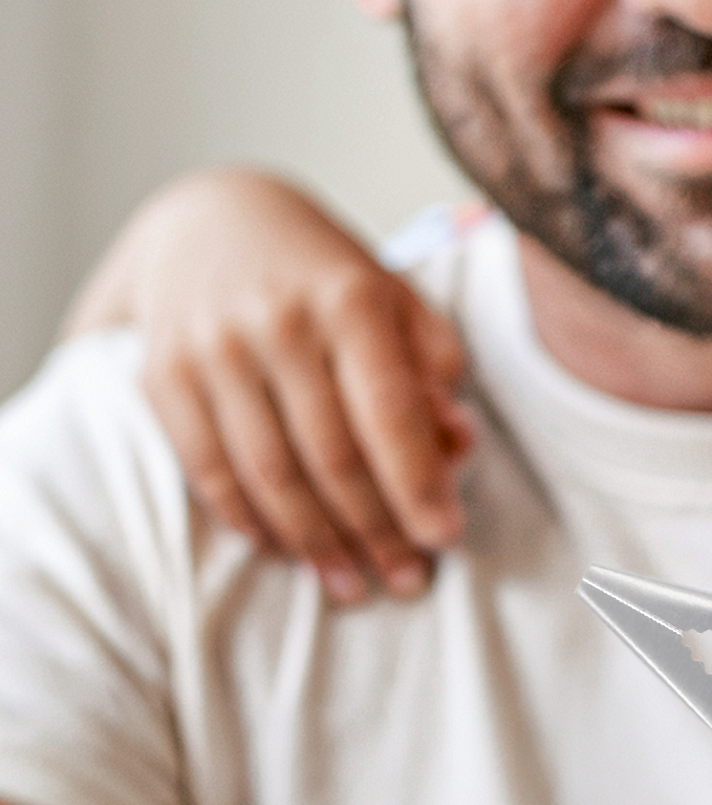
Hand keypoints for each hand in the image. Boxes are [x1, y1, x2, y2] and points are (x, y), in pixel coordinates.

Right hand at [65, 170, 474, 605]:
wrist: (213, 221)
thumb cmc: (328, 276)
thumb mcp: (397, 299)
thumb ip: (434, 368)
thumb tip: (456, 445)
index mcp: (350, 298)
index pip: (390, 414)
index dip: (420, 486)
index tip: (446, 538)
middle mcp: (277, 322)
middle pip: (333, 457)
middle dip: (376, 530)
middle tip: (408, 578)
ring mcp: (213, 349)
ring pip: (270, 475)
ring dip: (316, 542)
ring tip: (351, 583)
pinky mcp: (162, 374)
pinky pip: (207, 469)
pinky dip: (248, 520)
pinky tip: (285, 551)